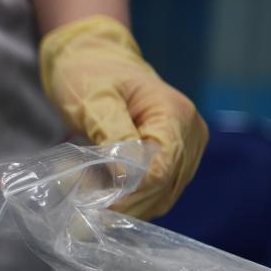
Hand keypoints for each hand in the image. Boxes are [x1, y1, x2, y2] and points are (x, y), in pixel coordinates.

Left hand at [39, 15, 207, 219]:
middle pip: (164, 187)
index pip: (163, 169)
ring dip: (123, 204)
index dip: (132, 192)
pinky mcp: (170, 158)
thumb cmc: (89, 71)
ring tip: (84, 203)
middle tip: (81, 214)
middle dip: (124, 203)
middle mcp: (189, 134)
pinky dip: (126, 198)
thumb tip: (127, 175)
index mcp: (175, 115)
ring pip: (160, 195)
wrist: (92, 56)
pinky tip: (96, 194)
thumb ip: (113, 134)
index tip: (96, 206)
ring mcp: (183, 148)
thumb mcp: (94, 98)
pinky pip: (154, 190)